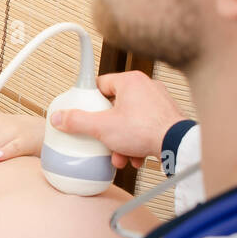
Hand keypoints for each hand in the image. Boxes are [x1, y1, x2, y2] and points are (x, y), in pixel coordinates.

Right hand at [48, 71, 185, 169]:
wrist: (177, 145)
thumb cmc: (145, 130)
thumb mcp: (101, 127)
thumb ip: (77, 121)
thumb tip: (59, 117)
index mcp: (130, 81)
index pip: (101, 84)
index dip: (90, 100)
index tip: (84, 111)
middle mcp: (147, 87)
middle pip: (115, 106)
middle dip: (107, 129)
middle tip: (101, 139)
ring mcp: (160, 102)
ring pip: (131, 120)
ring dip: (122, 139)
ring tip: (120, 155)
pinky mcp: (168, 117)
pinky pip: (146, 127)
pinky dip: (138, 141)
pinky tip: (135, 156)